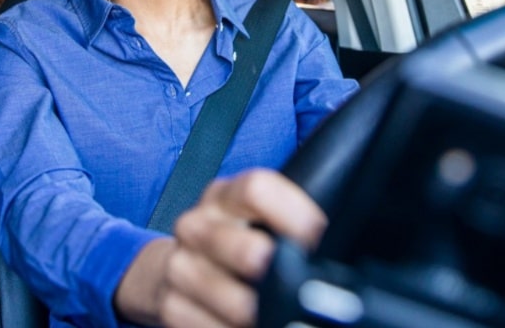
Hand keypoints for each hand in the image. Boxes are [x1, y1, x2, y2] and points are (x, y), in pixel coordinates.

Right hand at [117, 169, 326, 327]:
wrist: (176, 267)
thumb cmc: (233, 239)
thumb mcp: (256, 218)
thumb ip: (287, 222)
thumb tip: (333, 244)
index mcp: (225, 196)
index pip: (257, 189)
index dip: (295, 213)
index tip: (318, 236)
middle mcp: (197, 226)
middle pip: (247, 250)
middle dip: (277, 275)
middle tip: (297, 288)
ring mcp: (180, 266)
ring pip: (232, 300)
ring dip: (259, 315)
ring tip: (276, 316)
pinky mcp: (171, 305)